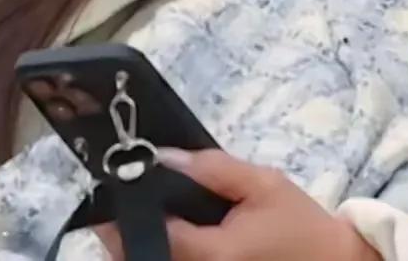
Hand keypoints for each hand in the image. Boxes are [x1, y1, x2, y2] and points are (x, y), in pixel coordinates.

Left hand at [95, 149, 381, 260]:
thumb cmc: (299, 224)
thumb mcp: (263, 184)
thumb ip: (213, 169)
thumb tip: (164, 156)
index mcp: (213, 253)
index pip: (150, 236)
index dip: (123, 214)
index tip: (108, 189)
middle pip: (139, 258)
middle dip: (122, 234)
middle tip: (113, 205)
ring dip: (138, 246)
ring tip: (134, 218)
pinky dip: (161, 253)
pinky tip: (163, 235)